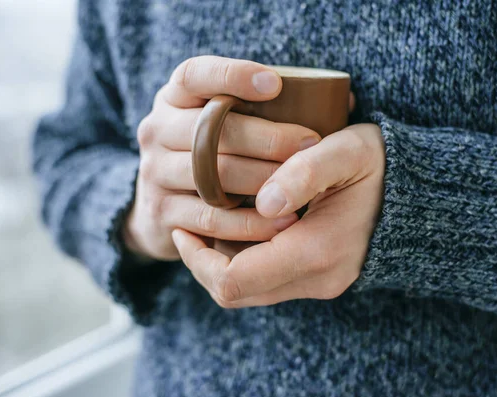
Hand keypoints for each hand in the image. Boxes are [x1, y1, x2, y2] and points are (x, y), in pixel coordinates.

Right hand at [124, 56, 323, 259]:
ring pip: (214, 174)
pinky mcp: (162, 211)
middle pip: (212, 129)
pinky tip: (280, 222)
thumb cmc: (211, 151)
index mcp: (174, 97)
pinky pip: (210, 217)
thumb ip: (261, 107)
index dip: (234, 76)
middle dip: (268, 137)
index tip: (276, 85)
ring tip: (303, 188)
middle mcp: (157, 129)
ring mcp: (155, 171)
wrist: (161, 204)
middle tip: (312, 144)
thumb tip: (342, 101)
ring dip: (263, 180)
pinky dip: (249, 222)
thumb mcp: (218, 119)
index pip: (196, 75)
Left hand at [172, 123, 383, 306]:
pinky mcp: (320, 279)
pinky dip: (245, 258)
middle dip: (203, 261)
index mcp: (316, 252)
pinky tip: (244, 224)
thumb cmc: (383, 167)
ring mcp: (319, 283)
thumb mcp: (348, 152)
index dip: (196, 257)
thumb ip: (304, 173)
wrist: (421, 197)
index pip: (232, 280)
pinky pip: (267, 281)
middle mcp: (316, 279)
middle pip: (233, 292)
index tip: (185, 224)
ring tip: (214, 220)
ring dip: (222, 260)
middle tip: (191, 221)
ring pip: (249, 289)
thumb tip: (264, 202)